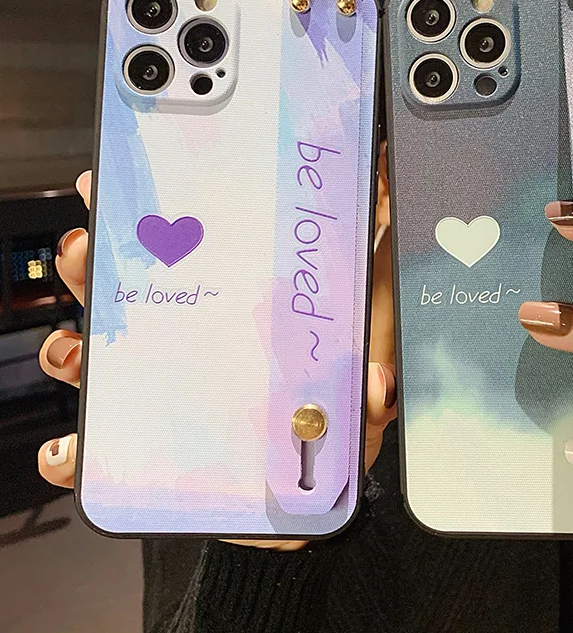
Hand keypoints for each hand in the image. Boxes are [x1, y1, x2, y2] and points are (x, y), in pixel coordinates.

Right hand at [38, 171, 396, 550]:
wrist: (298, 508)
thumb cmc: (333, 431)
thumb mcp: (361, 396)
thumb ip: (376, 387)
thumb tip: (379, 384)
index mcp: (247, 310)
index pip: (198, 249)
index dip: (160, 214)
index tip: (130, 188)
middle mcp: (197, 340)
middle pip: (129, 288)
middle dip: (94, 262)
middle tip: (89, 251)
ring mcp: (166, 389)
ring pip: (98, 353)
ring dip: (72, 345)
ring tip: (74, 351)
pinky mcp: (146, 444)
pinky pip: (94, 444)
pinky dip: (72, 449)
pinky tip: (70, 452)